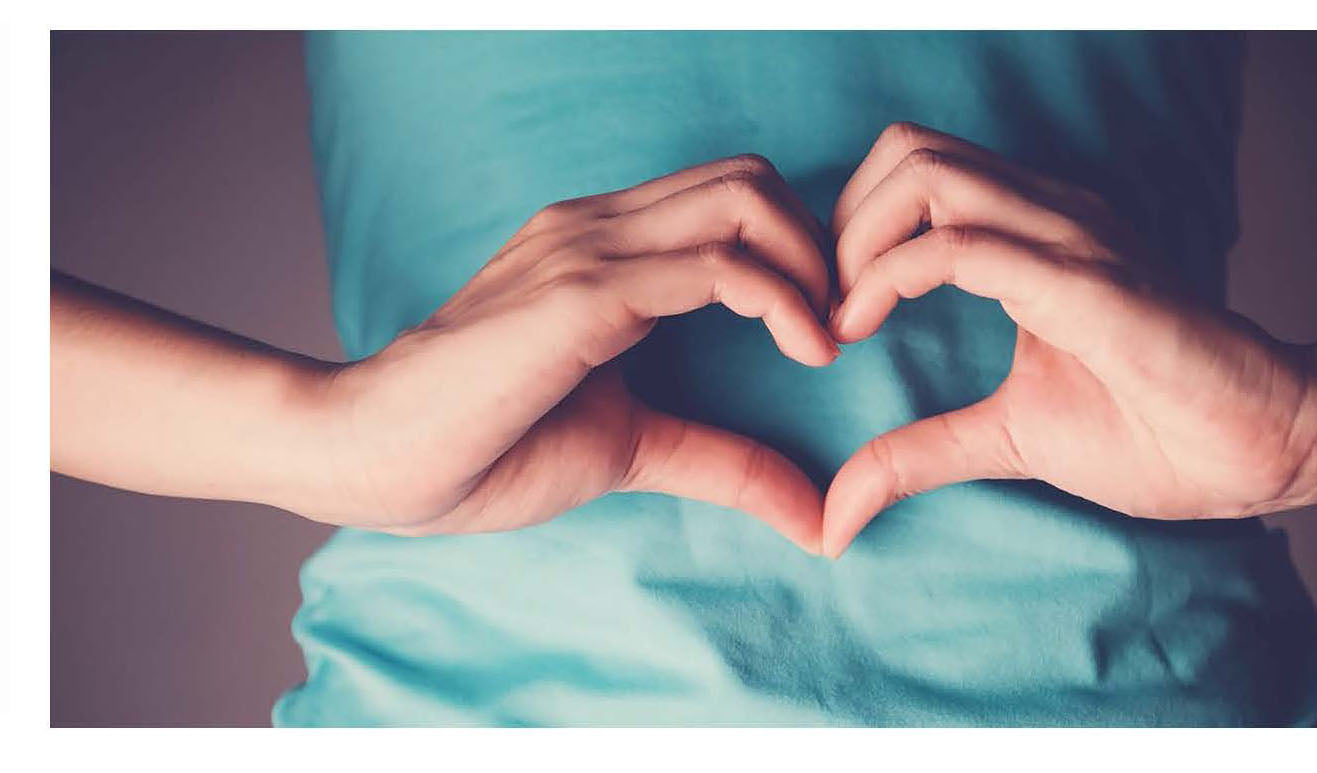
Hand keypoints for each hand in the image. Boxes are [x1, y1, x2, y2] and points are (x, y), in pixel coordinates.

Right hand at [304, 155, 838, 547]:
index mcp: (604, 246)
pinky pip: (717, 266)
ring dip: (814, 266)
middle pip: (753, 179)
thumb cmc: (481, 448)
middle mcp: (599, 227)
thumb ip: (722, 462)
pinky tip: (806, 352)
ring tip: (828, 341)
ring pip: (746, 202)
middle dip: (822, 244)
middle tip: (842, 325)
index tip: (830, 328)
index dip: (801, 248)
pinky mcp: (584, 294)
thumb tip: (816, 517)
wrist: (369, 456)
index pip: (733, 195)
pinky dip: (782, 300)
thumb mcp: (631, 449)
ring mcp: (589, 251)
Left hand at [817, 124, 1316, 555]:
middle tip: (825, 306)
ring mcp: (1071, 238)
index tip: (828, 316)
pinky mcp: (1086, 282)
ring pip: (926, 173)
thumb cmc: (1162, 433)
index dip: (851, 230)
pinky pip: (964, 244)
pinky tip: (863, 326)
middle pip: (907, 149)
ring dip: (856, 239)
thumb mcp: (1009, 439)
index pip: (917, 171)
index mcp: (1038, 233)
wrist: (1267, 444)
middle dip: (841, 219)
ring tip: (843, 316)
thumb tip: (834, 512)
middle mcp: (1052, 215)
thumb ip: (920, 455)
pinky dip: (890, 276)